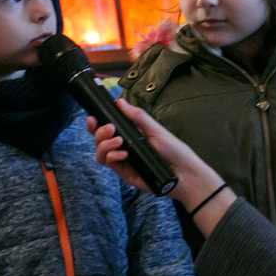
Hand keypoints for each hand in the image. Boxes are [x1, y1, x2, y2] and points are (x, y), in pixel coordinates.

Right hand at [87, 98, 223, 208]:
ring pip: (100, 152)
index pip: (106, 128)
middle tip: (111, 129)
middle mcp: (122, 147)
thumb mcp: (155, 129)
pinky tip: (124, 154)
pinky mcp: (124, 173)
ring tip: (119, 142)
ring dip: (104, 144)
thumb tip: (120, 102)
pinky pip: (109, 163)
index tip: (92, 117)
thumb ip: (137, 116)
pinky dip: (112, 156)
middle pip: (99, 139)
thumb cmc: (173, 150)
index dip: (95, 123)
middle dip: (99, 132)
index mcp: (129, 134)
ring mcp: (122, 160)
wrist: (182, 172)